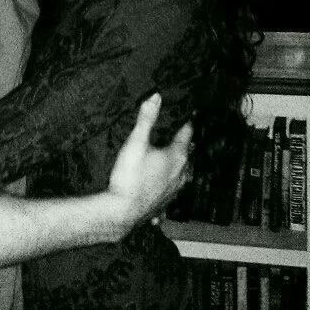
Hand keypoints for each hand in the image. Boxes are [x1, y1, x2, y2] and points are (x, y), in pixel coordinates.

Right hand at [107, 94, 192, 234]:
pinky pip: (170, 194)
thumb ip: (146, 119)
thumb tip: (155, 97)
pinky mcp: (163, 205)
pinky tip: (162, 192)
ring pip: (182, 176)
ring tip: (176, 161)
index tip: (188, 116)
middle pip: (186, 156)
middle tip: (181, 136)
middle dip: (184, 145)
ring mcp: (172, 192)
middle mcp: (179, 175)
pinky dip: (167, 189)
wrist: (121, 212)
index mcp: (176, 157)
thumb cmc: (129, 177)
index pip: (186, 135)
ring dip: (180, 168)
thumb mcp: (135, 142)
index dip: (186, 124)